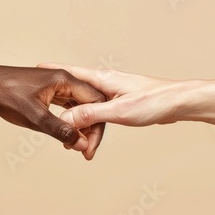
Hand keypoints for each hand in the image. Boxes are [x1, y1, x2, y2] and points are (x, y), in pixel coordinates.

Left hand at [0, 61, 106, 159]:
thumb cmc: (6, 95)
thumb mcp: (35, 117)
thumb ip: (61, 130)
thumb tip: (82, 144)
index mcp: (64, 80)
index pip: (95, 101)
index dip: (96, 125)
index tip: (90, 146)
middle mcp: (63, 79)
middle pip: (88, 103)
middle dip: (90, 127)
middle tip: (85, 150)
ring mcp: (55, 83)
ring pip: (77, 105)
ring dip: (79, 124)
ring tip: (76, 145)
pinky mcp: (47, 89)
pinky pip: (66, 104)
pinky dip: (69, 119)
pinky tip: (66, 131)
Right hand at [37, 63, 186, 127]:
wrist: (178, 103)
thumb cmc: (154, 101)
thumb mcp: (119, 111)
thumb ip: (91, 114)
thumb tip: (66, 118)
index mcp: (102, 79)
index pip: (70, 72)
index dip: (52, 71)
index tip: (35, 69)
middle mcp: (104, 83)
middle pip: (75, 95)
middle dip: (64, 111)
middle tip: (54, 127)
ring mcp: (112, 93)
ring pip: (87, 108)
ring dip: (81, 126)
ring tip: (76, 146)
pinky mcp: (119, 103)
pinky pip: (98, 114)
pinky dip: (92, 127)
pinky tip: (90, 139)